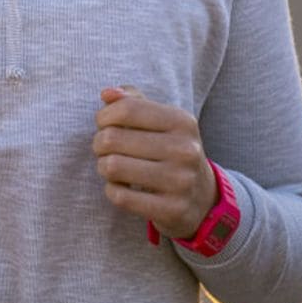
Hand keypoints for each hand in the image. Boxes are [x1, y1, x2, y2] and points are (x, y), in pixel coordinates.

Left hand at [93, 85, 215, 240]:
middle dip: (99, 143)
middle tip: (105, 150)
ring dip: (103, 167)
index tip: (104, 124)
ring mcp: (181, 181)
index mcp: (182, 122)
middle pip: (113, 138)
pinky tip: (122, 188)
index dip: (104, 116)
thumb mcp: (161, 122)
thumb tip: (107, 93)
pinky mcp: (172, 209)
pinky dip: (112, 190)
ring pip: (112, 167)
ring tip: (112, 168)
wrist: (202, 198)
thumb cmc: (170, 151)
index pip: (126, 109)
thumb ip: (133, 101)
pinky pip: (119, 196)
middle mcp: (185, 150)